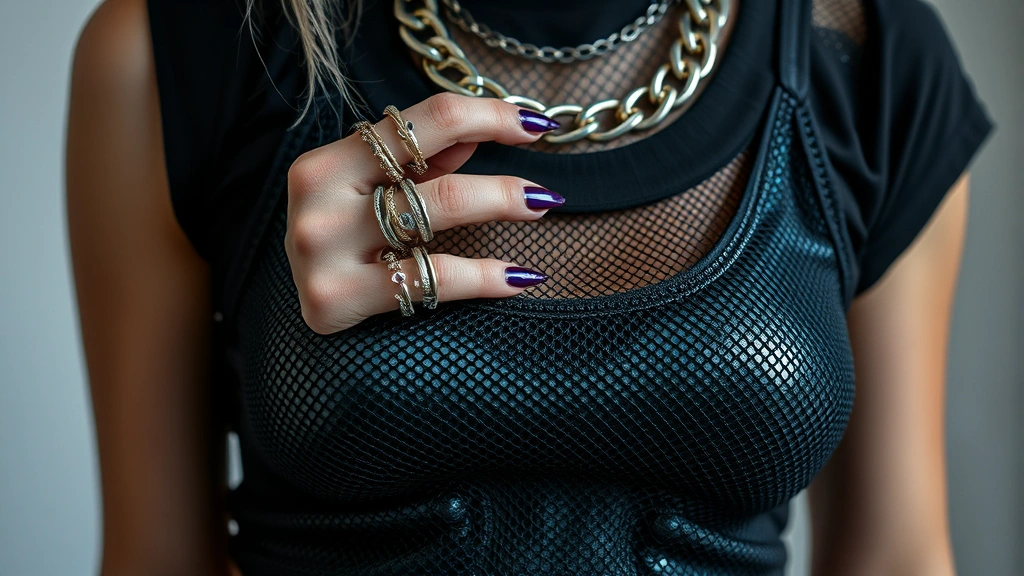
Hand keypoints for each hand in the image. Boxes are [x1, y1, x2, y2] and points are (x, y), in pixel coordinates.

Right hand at [285, 93, 562, 333]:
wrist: (291, 318)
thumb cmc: (339, 246)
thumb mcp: (368, 195)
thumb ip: (417, 164)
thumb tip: (475, 134)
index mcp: (326, 162)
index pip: (423, 122)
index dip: (488, 115)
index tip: (534, 125)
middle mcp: (319, 200)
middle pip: (436, 178)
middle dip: (503, 183)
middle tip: (547, 193)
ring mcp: (321, 251)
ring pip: (435, 219)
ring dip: (499, 208)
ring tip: (539, 212)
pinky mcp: (332, 299)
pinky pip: (431, 279)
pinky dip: (485, 276)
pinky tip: (520, 277)